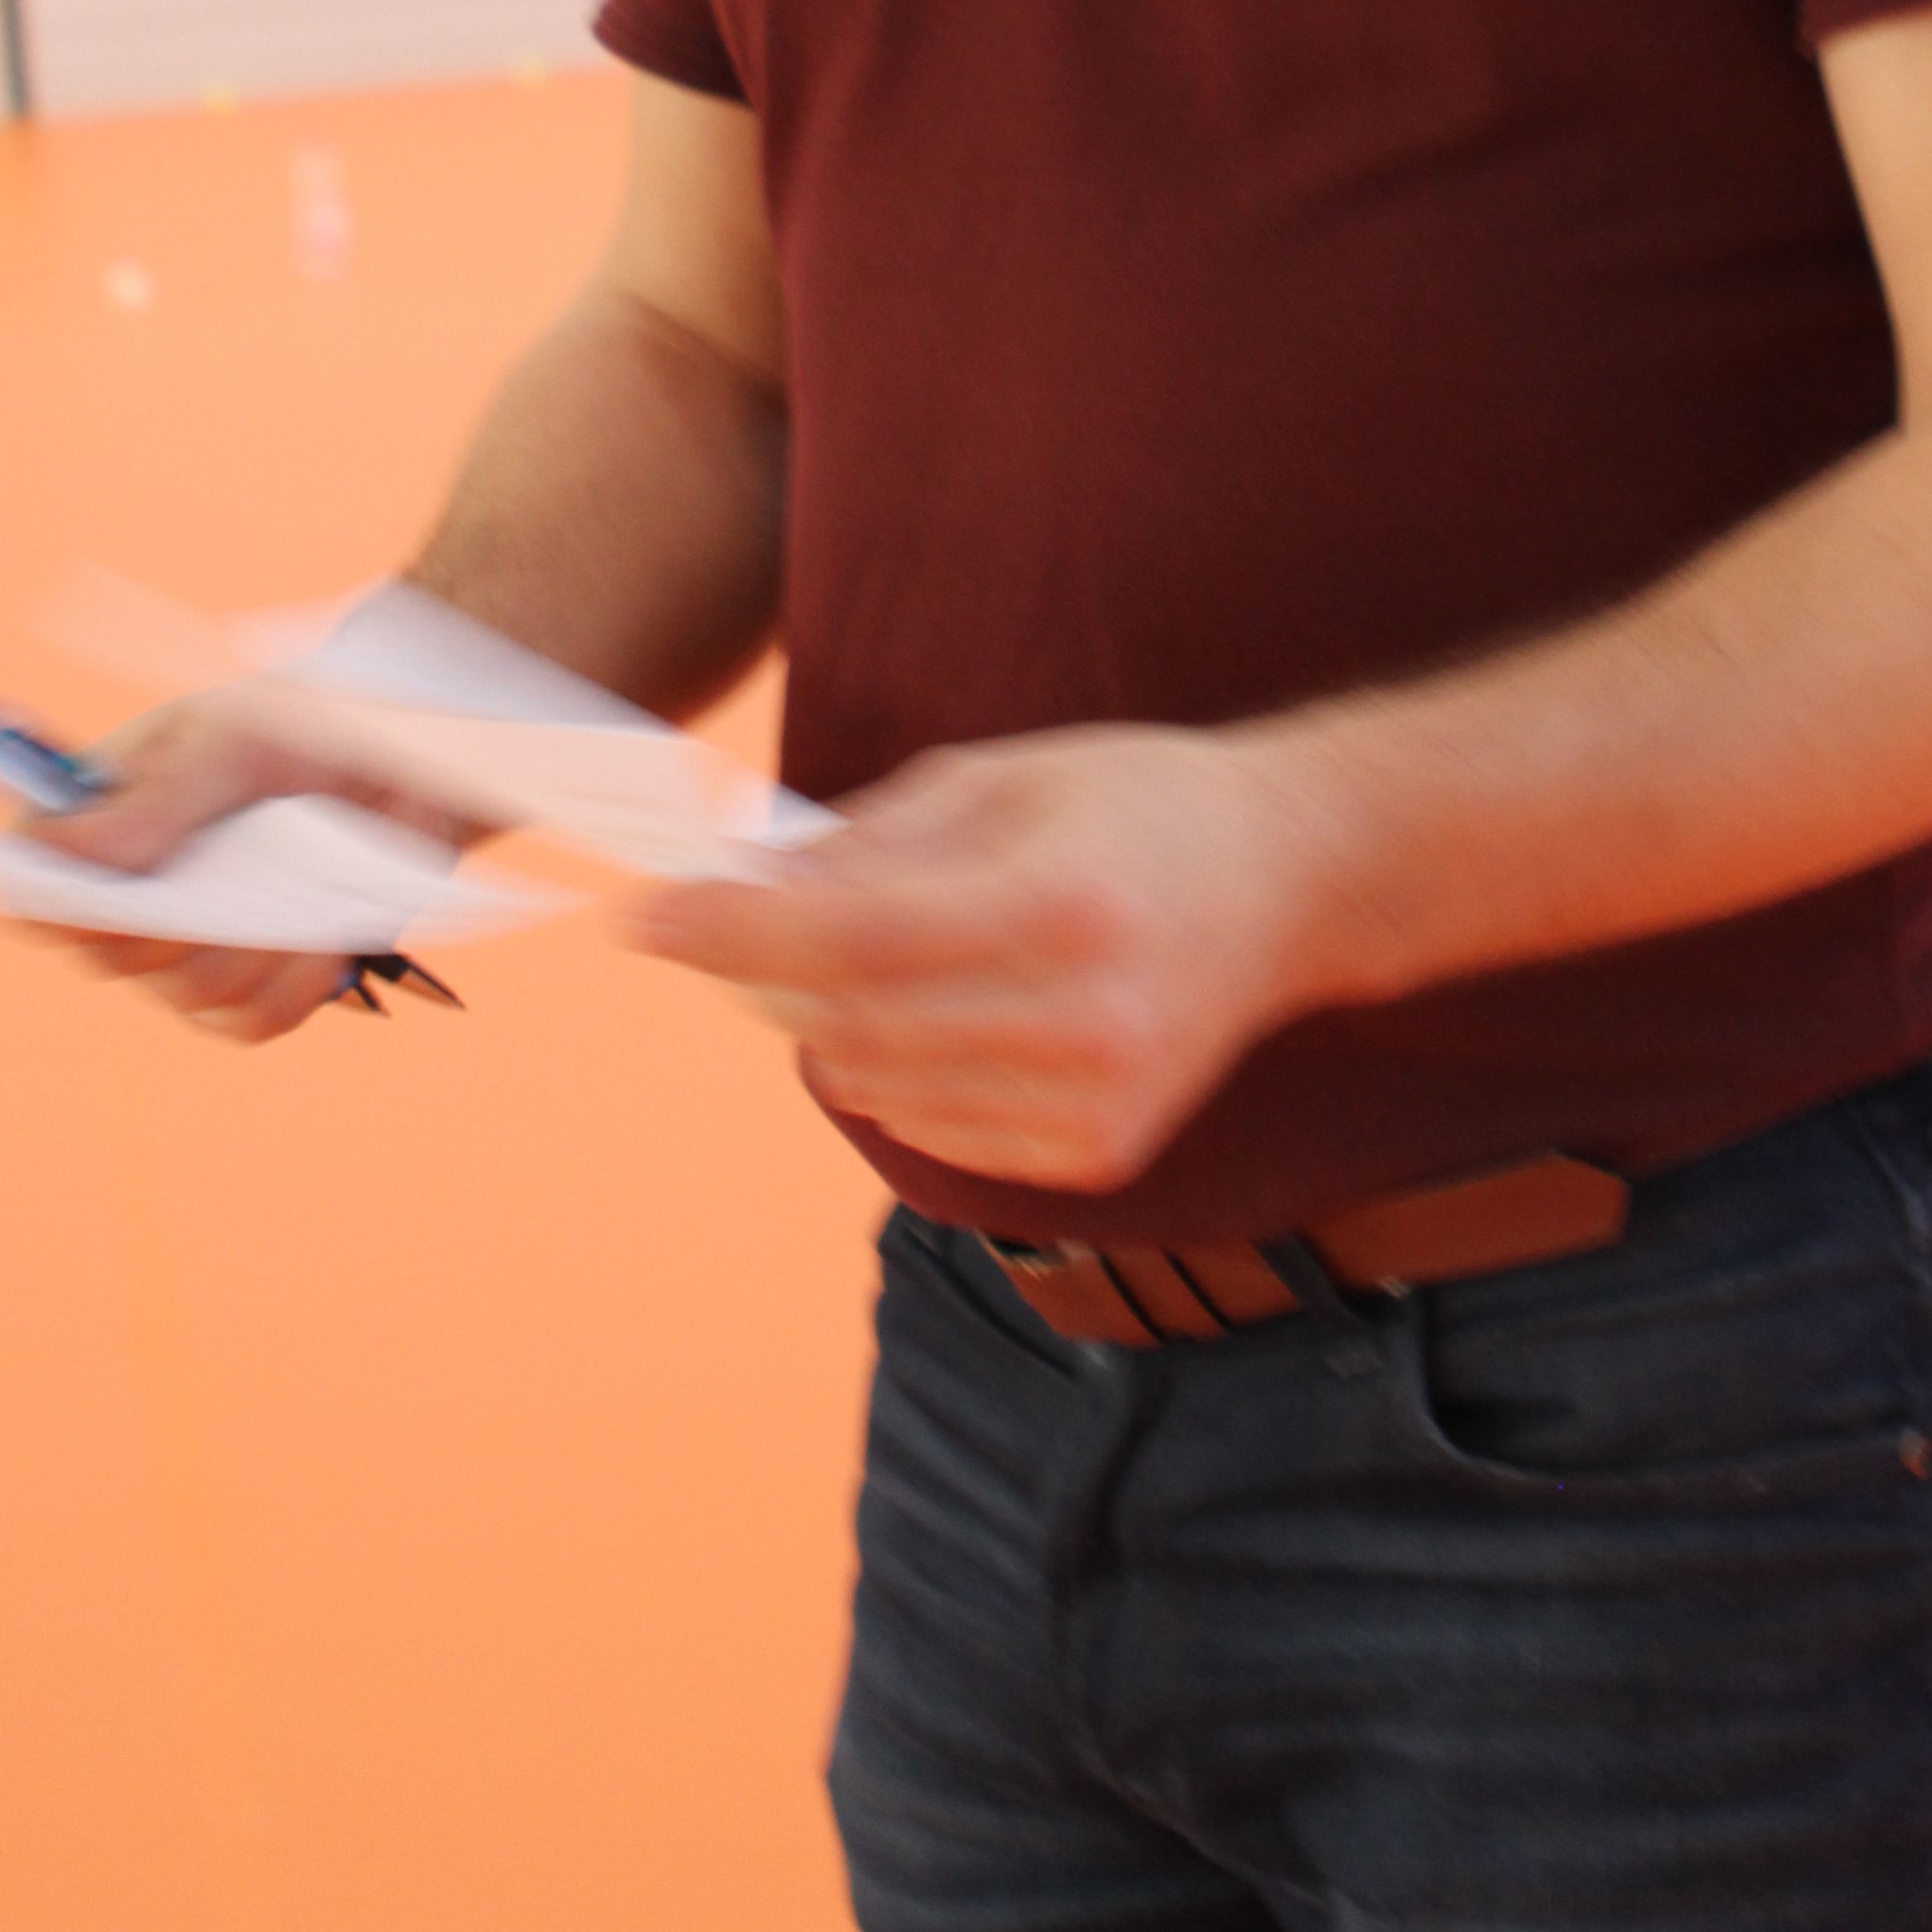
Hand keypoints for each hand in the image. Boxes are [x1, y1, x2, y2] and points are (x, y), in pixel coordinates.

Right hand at [24, 691, 482, 1050]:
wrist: (409, 756)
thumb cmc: (304, 723)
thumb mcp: (232, 737)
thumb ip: (152, 800)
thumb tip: (49, 852)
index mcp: (96, 822)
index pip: (27, 890)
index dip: (49, 902)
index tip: (108, 887)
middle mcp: (131, 900)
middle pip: (110, 954)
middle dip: (182, 911)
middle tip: (239, 851)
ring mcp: (191, 953)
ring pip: (192, 992)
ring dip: (257, 937)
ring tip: (302, 873)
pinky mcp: (257, 988)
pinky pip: (255, 1019)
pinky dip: (299, 976)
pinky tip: (327, 927)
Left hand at [628, 723, 1335, 1192]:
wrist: (1288, 883)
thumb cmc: (1134, 804)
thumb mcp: (1002, 777)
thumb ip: (868, 843)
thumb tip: (738, 894)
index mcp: (1061, 905)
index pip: (848, 941)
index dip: (729, 932)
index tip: (644, 915)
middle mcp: (1084, 1021)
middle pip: (851, 1025)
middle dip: (763, 977)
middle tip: (722, 929)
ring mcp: (1094, 1105)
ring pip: (879, 1089)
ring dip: (828, 1026)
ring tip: (854, 959)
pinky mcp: (1095, 1155)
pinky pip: (932, 1132)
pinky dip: (896, 1076)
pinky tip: (937, 1013)